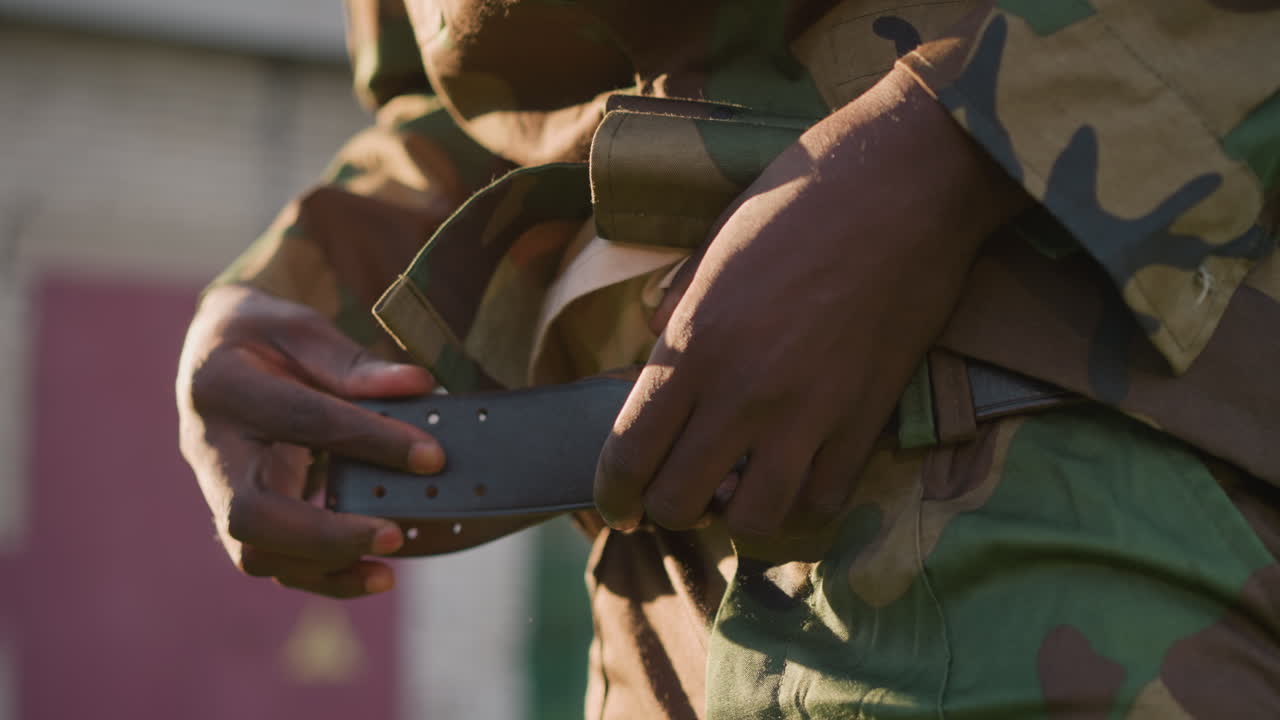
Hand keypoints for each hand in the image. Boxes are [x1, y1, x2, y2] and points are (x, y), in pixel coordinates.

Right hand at [177, 285, 443, 596]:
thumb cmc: (266, 338)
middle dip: (325, 534)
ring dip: (324, 566)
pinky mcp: (239, 517)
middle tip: (393, 534)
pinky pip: (274, 563)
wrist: (214, 354)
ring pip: (256, 552)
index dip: (369, 440)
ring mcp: (218, 490)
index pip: (301, 419)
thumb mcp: (303, 330)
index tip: (430, 457)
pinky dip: (324, 577)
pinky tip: (375, 575)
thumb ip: (354, 364)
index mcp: (224, 386)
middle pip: (250, 514)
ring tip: (389, 564)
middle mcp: (210, 448)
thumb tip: (419, 386)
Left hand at [596, 67, 1026, 541]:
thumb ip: (679, 312)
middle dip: (667, 509)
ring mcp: (809, 413)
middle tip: (679, 492)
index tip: (615, 506)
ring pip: (755, 520)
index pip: (629, 453)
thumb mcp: (713, 247)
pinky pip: (825, 501)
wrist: (905, 183)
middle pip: (679, 501)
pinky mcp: (866, 420)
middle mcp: (742, 392)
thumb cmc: (800, 198)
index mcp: (693, 344)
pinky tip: (797, 477)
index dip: (612, 495)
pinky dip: (804, 503)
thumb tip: (657, 352)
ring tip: (740, 490)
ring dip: (737, 515)